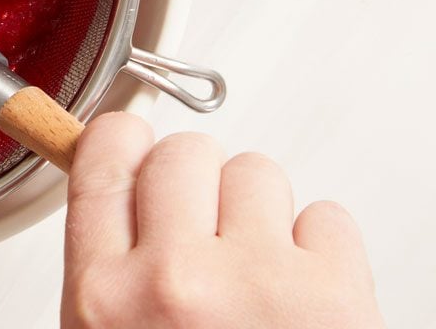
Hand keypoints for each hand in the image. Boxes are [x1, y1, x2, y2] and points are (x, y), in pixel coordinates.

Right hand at [62, 113, 383, 328]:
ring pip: (257, 172)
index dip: (121, 141)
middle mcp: (174, 283)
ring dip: (260, 214)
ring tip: (257, 274)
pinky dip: (322, 249)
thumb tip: (109, 178)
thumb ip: (107, 270)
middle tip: (205, 229)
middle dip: (195, 183)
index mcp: (104, 300)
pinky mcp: (338, 294)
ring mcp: (259, 283)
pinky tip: (305, 294)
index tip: (130, 145)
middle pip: (181, 153)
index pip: (103, 159)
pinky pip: (327, 216)